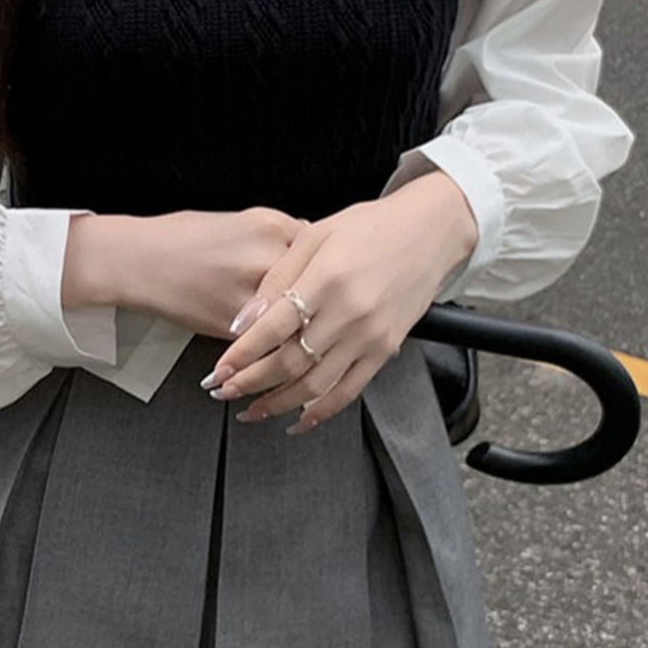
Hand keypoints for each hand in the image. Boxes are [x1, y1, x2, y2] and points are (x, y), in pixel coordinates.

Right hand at [62, 207, 304, 338]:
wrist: (137, 262)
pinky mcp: (238, 328)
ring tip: (298, 329)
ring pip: (297, 318)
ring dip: (300, 326)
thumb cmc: (179, 239)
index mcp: (268, 225)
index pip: (316, 249)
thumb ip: (274, 235)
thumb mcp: (234, 221)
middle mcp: (265, 259)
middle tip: (313, 304)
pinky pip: (271, 339)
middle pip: (314, 285)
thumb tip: (304, 253)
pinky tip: (270, 339)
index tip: (320, 272)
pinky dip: (274, 342)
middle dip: (314, 297)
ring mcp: (253, 295)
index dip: (319, 264)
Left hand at [201, 173, 477, 431]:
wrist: (428, 231)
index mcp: (327, 280)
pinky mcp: (385, 350)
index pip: (274, 328)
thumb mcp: (315, 236)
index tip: (219, 369)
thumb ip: (278, 278)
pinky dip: (322, 411)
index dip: (243, 354)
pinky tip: (298, 420)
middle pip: (291, 362)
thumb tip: (245, 318)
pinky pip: (350, 390)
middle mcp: (349, 314)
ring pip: (316, 385)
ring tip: (250, 410)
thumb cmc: (370, 227)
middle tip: (223, 391)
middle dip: (251, 383)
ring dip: (278, 403)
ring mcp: (370, 337)